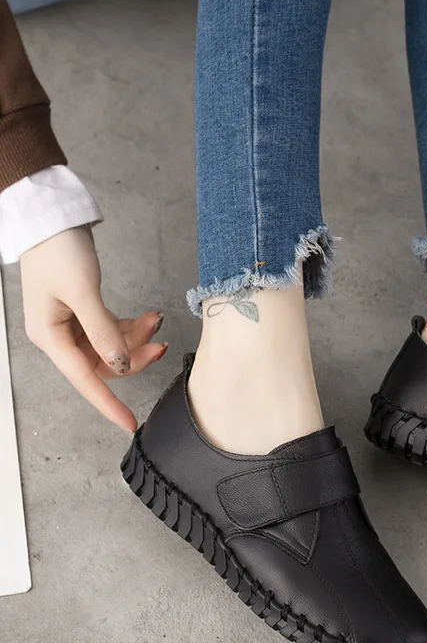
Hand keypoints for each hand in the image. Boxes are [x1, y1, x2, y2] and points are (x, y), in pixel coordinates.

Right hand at [19, 226, 166, 431]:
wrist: (51, 219)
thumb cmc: (59, 252)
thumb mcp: (83, 293)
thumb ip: (103, 331)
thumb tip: (119, 365)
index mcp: (50, 337)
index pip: (85, 380)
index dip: (109, 403)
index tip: (130, 423)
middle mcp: (59, 335)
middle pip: (103, 364)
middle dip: (133, 357)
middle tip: (161, 344)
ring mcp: (72, 324)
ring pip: (111, 348)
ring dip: (136, 339)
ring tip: (156, 320)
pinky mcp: (84, 311)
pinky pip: (111, 331)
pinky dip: (131, 327)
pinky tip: (148, 316)